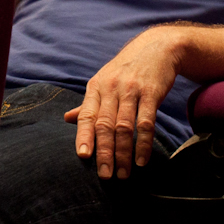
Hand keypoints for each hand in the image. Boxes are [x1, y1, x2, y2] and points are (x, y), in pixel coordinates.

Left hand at [65, 27, 182, 178]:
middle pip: (105, 125)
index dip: (83, 136)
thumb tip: (67, 119)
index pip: (86, 115)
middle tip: (105, 175)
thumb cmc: (126, 70)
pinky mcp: (152, 93)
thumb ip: (87, 104)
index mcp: (96, 87)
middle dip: (104, 153)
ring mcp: (132, 90)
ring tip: (124, 173)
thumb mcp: (103, 81)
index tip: (83, 156)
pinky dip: (144, 144)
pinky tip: (142, 160)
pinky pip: (146, 123)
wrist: (156, 48)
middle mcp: (112, 88)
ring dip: (124, 153)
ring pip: (125, 127)